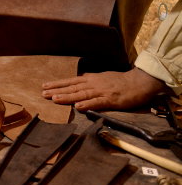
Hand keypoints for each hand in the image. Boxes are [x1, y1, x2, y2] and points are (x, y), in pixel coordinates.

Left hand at [41, 67, 170, 110]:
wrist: (140, 81)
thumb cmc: (121, 81)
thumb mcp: (102, 77)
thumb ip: (90, 80)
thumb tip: (79, 80)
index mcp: (91, 79)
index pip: (71, 81)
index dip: (57, 84)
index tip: (44, 86)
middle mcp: (94, 84)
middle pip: (72, 88)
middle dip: (57, 91)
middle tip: (43, 94)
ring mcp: (102, 92)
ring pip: (82, 94)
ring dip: (67, 97)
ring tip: (55, 99)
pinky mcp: (111, 100)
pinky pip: (98, 102)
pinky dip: (87, 105)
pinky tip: (78, 107)